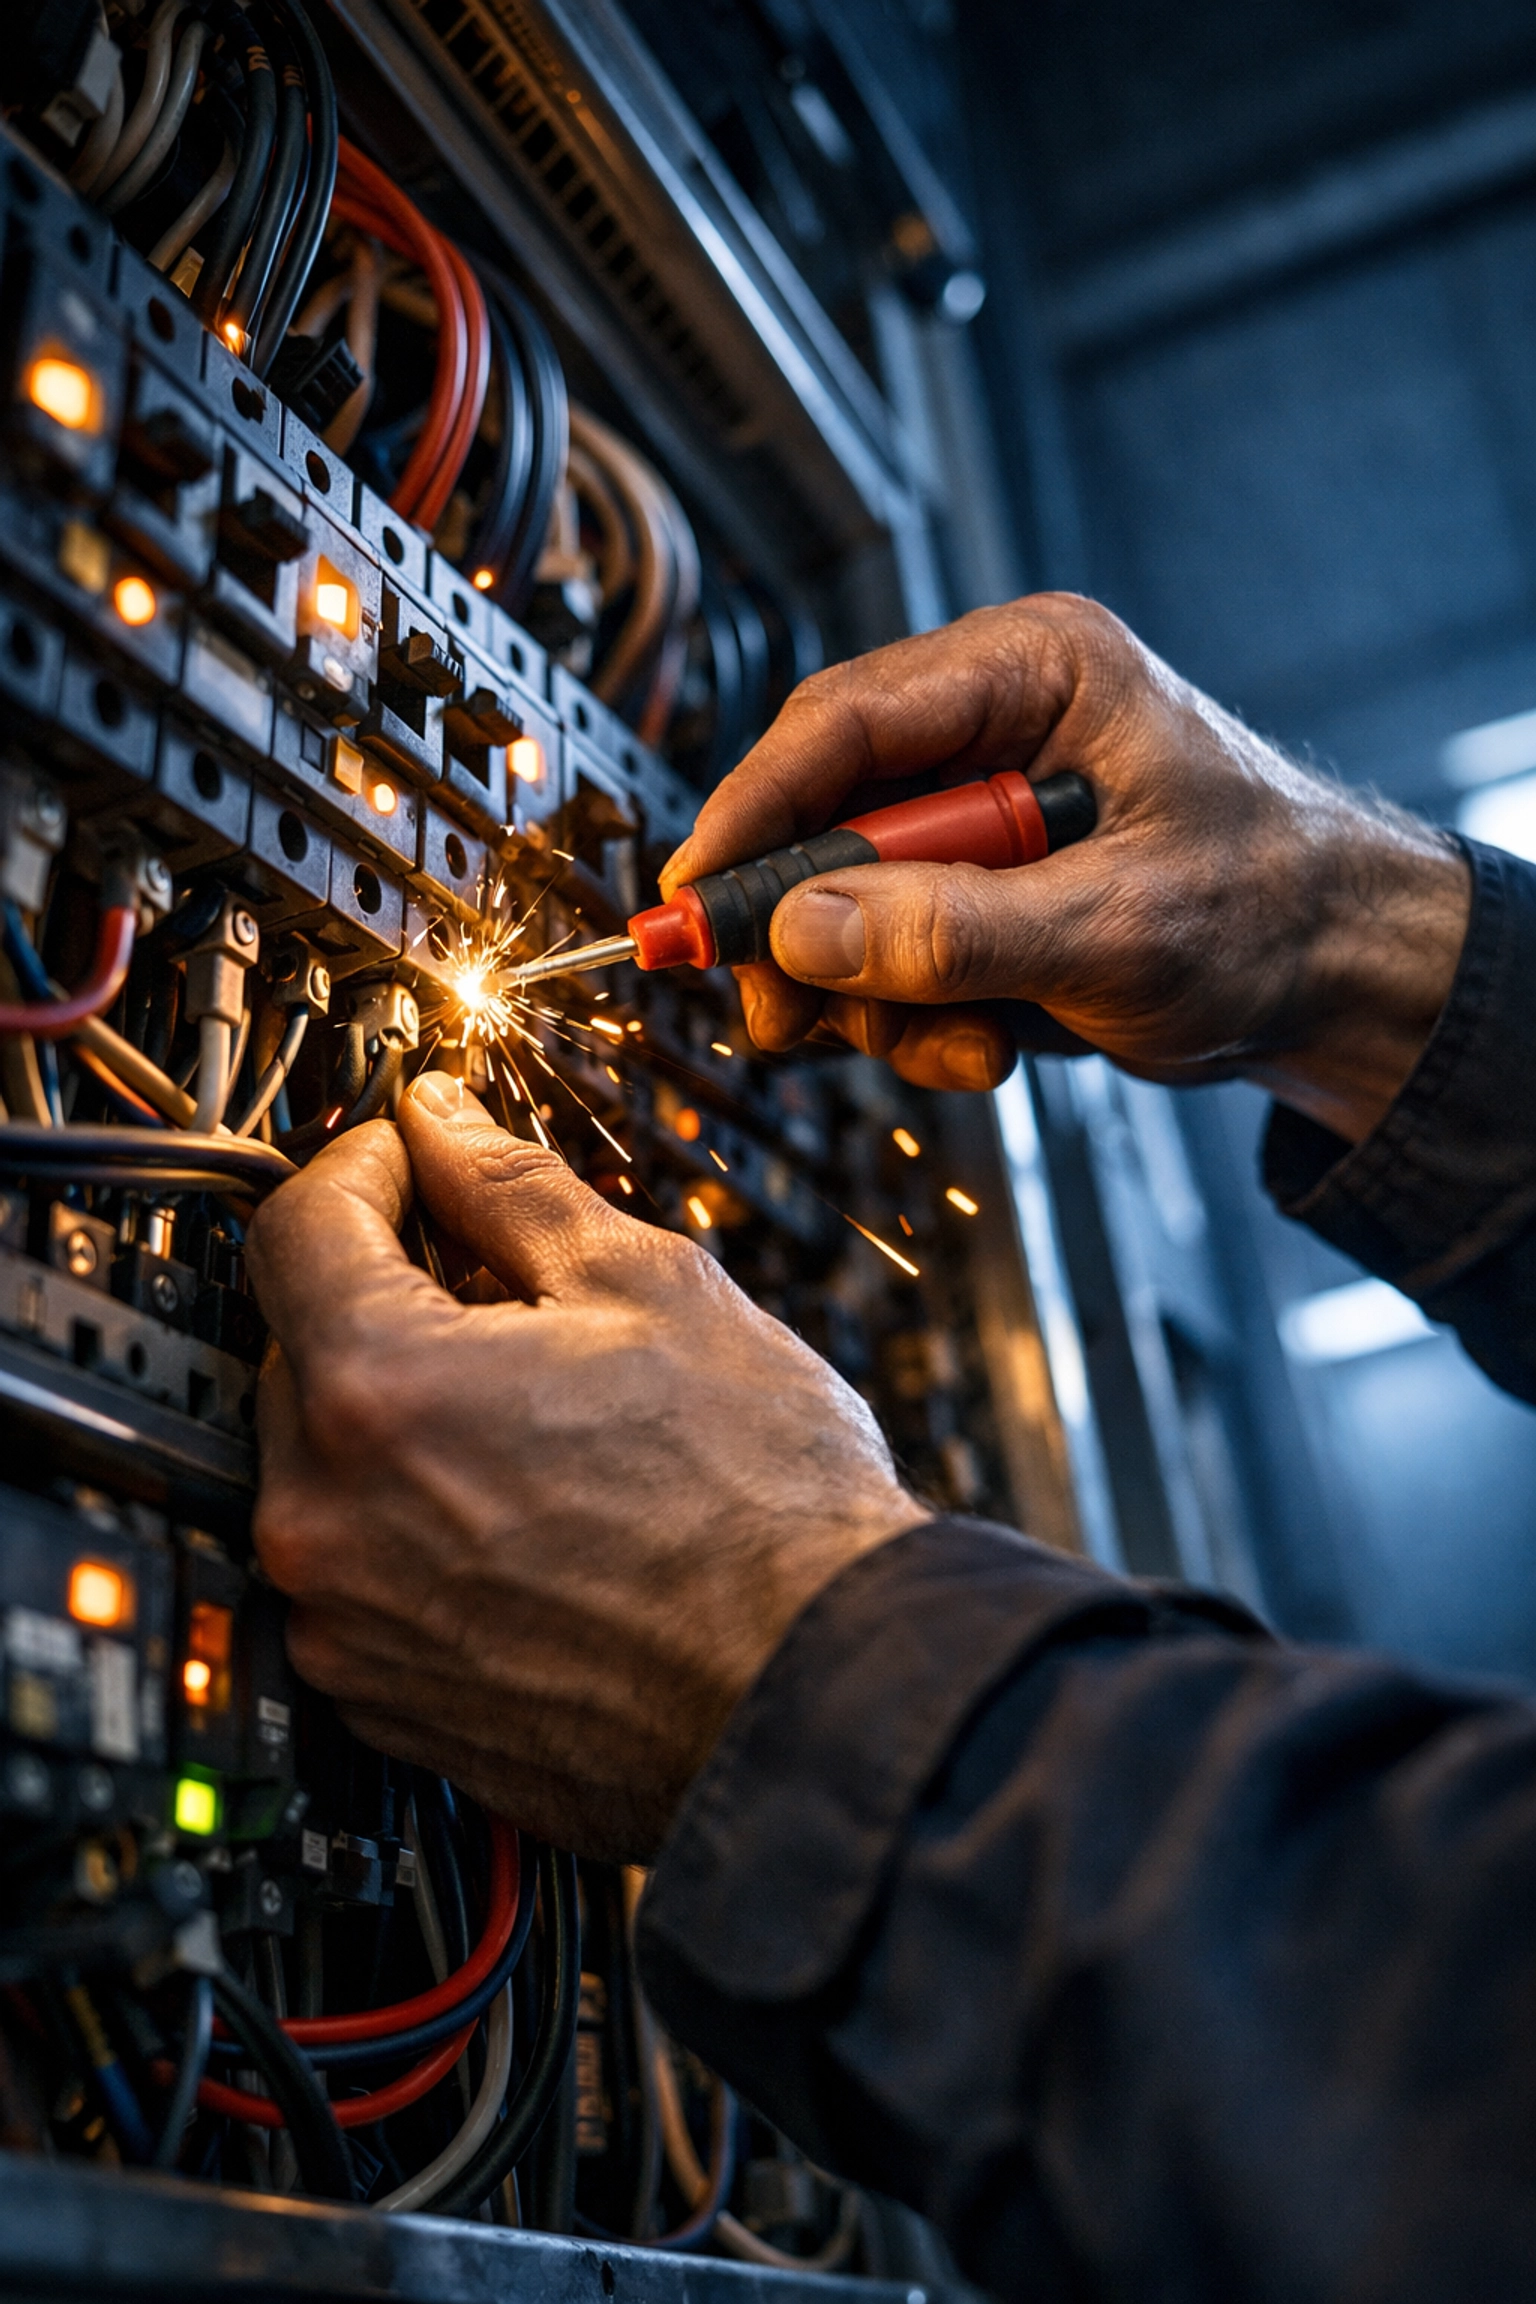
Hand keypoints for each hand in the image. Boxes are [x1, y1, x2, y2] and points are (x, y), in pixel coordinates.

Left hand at [245, 1075, 915, 1860]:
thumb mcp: (649, 1288)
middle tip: (507, 1290)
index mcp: (379, 1391)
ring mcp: (344, 1625)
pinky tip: (532, 1513)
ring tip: (543, 1419)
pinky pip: (359, 1571)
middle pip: (301, 1347)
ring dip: (404, 1417)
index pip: (298, 1228)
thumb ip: (513, 1189)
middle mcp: (326, 1520)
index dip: (364, 1167)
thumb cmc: (762, 1506)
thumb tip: (444, 1123)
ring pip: (331, 1465)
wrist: (818, 1696)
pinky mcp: (379, 1702)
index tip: (415, 1161)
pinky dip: (417, 1525)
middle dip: (388, 1297)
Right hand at [665, 594, 1469, 1143]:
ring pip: (842, 899)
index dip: (753, 810)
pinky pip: (888, 950)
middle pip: (823, 813)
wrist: (1341, 983)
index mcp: (1033, 671)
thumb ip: (955, 932)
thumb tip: (802, 931)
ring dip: (873, 996)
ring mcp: (979, 813)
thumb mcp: (1117, 928)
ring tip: (958, 1047)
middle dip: (806, 930)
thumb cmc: (1275, 912)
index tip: (695, 898)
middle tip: (786, 1016)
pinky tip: (982, 1044)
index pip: (844, 719)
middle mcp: (992, 726)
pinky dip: (912, 1017)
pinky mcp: (977, 887)